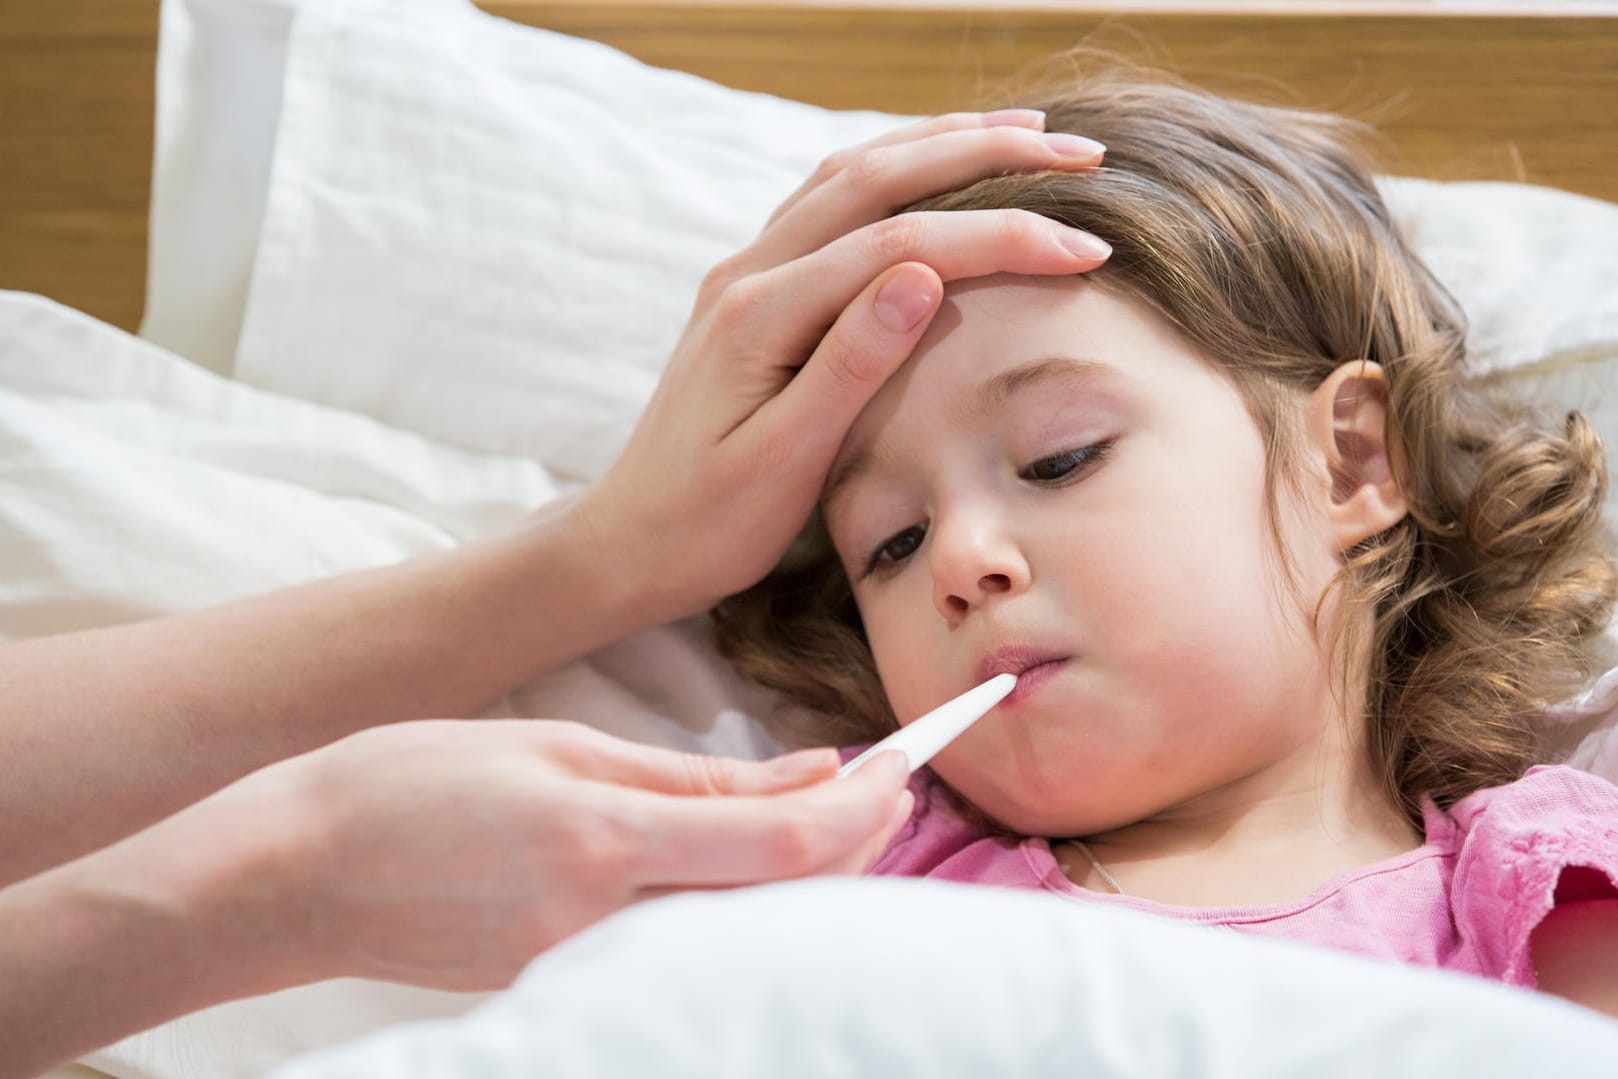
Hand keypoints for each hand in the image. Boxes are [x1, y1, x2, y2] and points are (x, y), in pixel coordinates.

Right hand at [275, 720, 912, 989]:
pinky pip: (690, 945)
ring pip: (745, 928)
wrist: (297, 873)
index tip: (905, 763)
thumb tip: (812, 772)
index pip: (782, 844)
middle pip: (781, 901)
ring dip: (811, 873)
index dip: (864, 808)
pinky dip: (745, 898)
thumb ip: (694, 775)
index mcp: (603, 845)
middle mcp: (605, 925)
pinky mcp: (568, 986)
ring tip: (844, 812)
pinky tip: (757, 856)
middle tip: (890, 781)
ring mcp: (586, 969)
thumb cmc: (413, 783)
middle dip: (858, 843)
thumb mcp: (559, 747)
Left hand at [576, 111, 1109, 619]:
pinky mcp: (755, 289)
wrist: (631, 541)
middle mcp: (749, 273)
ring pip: (852, 173)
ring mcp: (748, 273)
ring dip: (941, 143)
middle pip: (877, 177)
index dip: (998, 234)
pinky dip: (897, 171)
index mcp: (760, 315)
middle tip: (1079, 150)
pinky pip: (831, 202)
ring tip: (1026, 131)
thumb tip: (923, 274)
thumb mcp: (782, 461)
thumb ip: (849, 363)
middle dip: (985, 153)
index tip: (1084, 246)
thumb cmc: (709, 523)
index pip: (898, 244)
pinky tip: (936, 167)